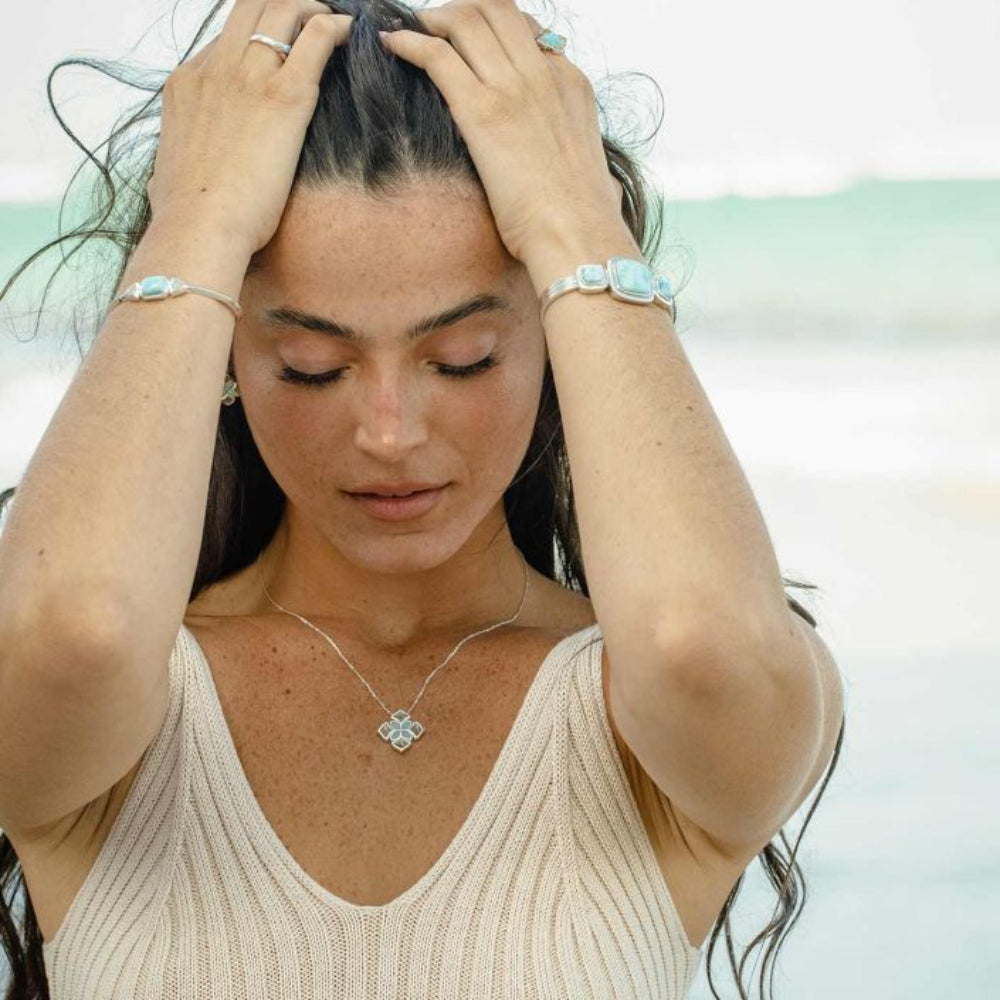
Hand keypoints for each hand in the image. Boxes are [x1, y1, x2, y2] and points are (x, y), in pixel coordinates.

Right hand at [146, 0, 351, 253]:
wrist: (198, 228)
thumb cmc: (186, 215)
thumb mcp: (169, 171)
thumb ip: (180, 157)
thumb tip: (172, 177)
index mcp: (186, 85)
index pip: (224, 41)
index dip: (255, 37)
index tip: (279, 48)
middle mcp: (214, 69)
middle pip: (251, 8)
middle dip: (284, 6)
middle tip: (311, 18)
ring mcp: (247, 78)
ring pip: (282, 11)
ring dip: (312, 9)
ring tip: (334, 21)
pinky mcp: (283, 97)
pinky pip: (315, 39)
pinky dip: (335, 28)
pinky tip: (350, 34)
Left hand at [379, 0, 625, 265]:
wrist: (578, 237)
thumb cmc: (584, 220)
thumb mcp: (595, 168)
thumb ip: (579, 153)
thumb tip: (598, 181)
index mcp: (571, 84)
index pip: (528, 33)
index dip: (495, 30)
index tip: (472, 44)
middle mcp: (543, 74)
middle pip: (496, 9)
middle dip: (461, 9)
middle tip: (436, 26)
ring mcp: (514, 89)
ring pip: (465, 20)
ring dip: (432, 19)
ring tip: (412, 31)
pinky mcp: (482, 112)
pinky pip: (437, 56)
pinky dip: (408, 42)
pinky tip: (391, 44)